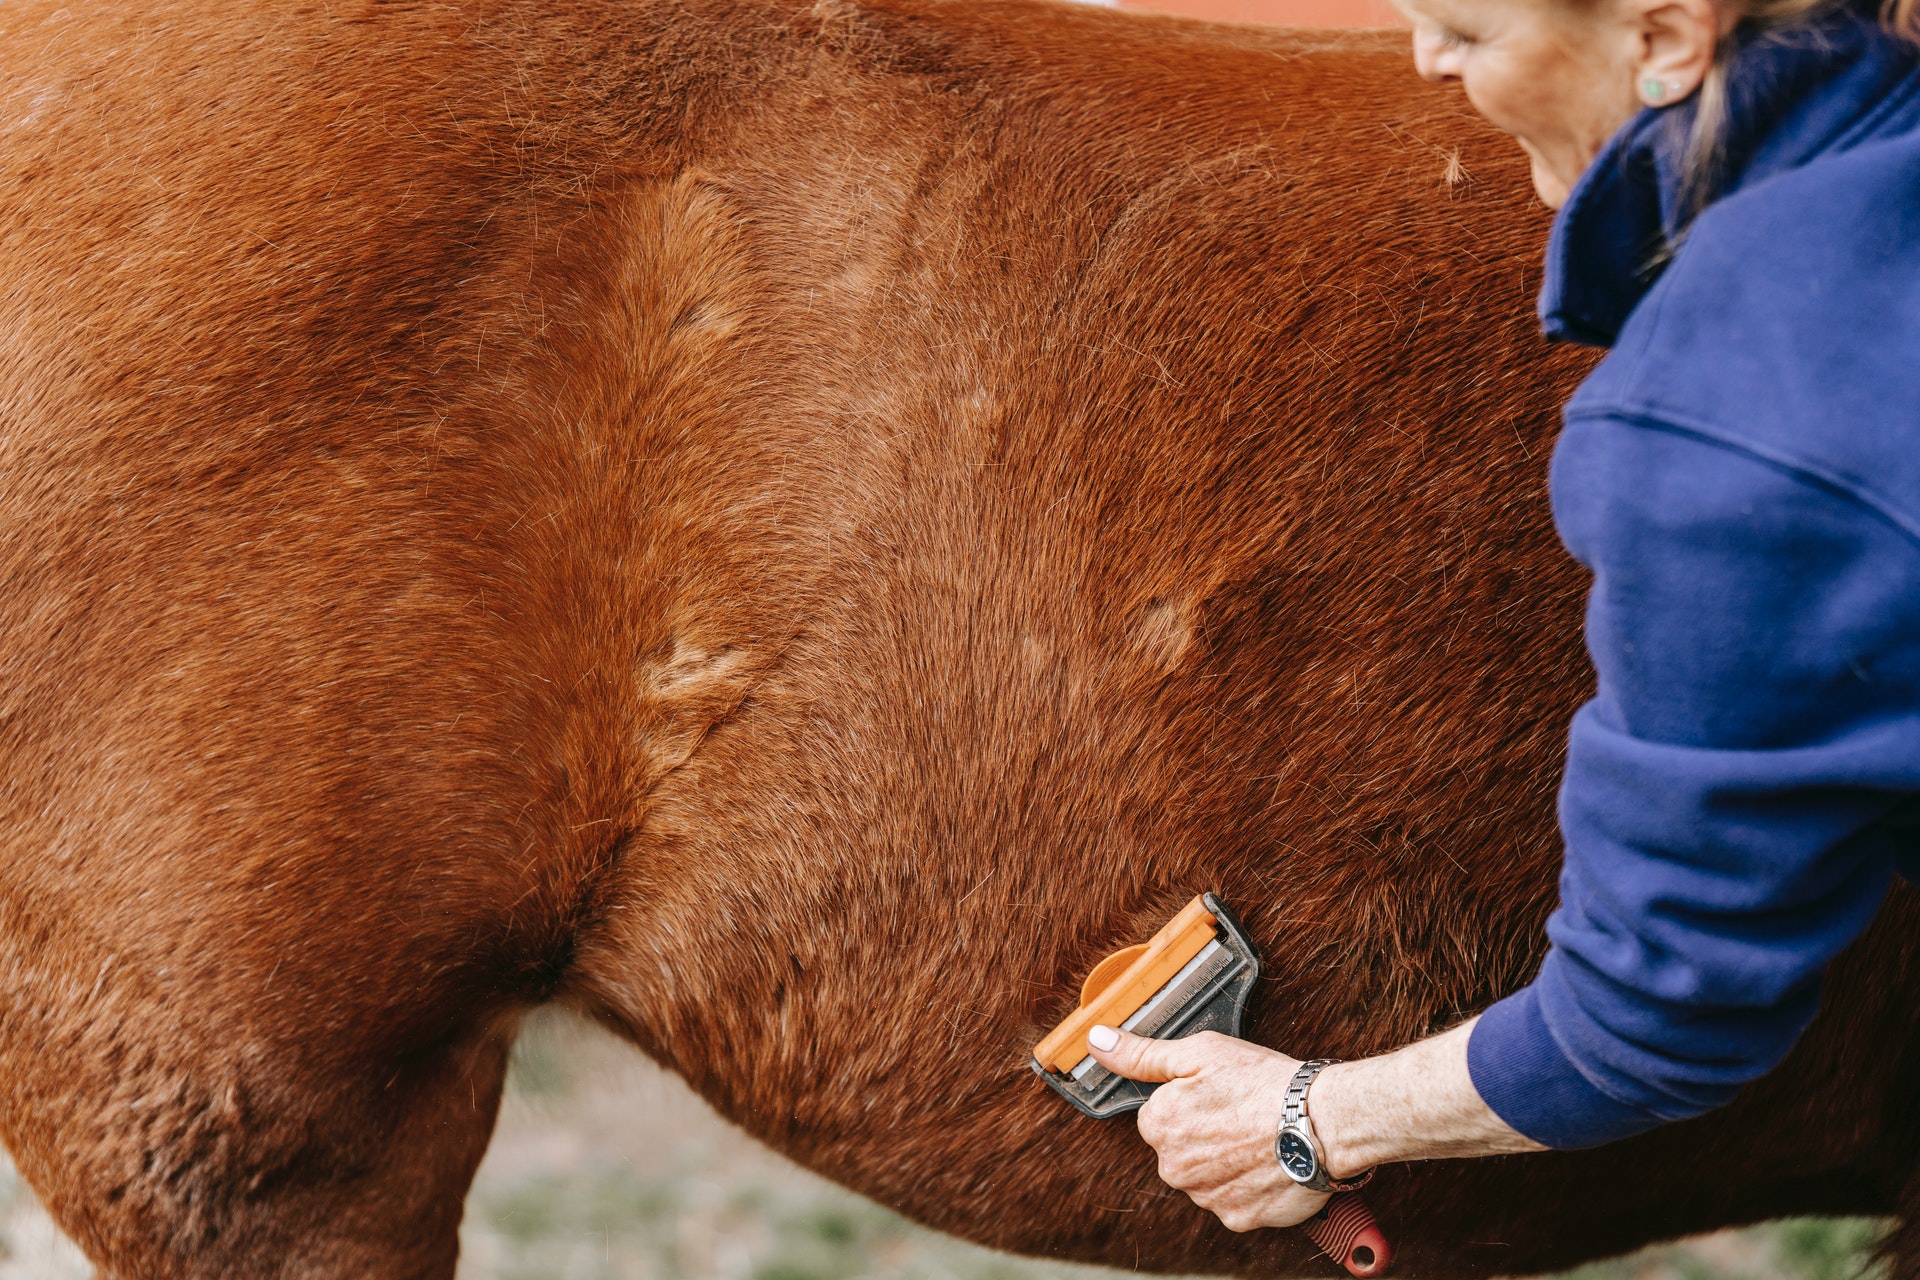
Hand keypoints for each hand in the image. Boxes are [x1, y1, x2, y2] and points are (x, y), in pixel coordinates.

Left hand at [1086, 1027, 1329, 1230]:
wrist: (1319, 1122)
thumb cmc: (1262, 1083)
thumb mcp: (1198, 1052)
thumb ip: (1141, 1054)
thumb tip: (1097, 1042)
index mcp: (1158, 1126)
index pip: (1158, 1115)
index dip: (1188, 1101)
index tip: (1216, 1094)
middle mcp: (1174, 1168)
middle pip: (1179, 1149)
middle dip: (1203, 1133)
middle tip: (1239, 1113)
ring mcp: (1206, 1197)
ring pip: (1206, 1176)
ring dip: (1225, 1161)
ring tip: (1258, 1136)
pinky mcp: (1238, 1218)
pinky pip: (1234, 1200)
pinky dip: (1248, 1184)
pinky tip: (1267, 1161)